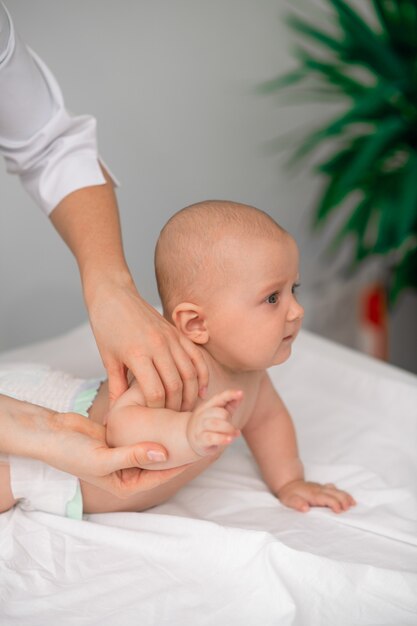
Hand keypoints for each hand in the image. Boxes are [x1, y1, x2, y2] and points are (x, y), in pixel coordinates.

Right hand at [42, 411, 190, 497]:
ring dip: (166, 435)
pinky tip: (168, 411)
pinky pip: (142, 432)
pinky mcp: (120, 438)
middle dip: (177, 449)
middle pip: (159, 462)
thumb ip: (133, 455)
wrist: (50, 433)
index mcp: (125, 485)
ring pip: (152, 445)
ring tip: (188, 422)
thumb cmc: (71, 452)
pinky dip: (153, 424)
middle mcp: (127, 472)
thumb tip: (163, 454)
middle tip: (198, 436)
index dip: (180, 464)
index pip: (160, 476)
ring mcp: (124, 454)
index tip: (198, 451)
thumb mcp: (104, 458)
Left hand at [86, 278, 208, 410]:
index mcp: (137, 354)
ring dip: (191, 395)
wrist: (114, 295)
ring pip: (190, 373)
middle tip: (172, 420)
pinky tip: (202, 391)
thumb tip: (113, 416)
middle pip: (176, 386)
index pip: (155, 392)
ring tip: (186, 410)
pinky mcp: (178, 333)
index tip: (153, 418)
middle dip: (175, 407)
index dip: (156, 410)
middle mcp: (158, 346)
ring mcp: (171, 338)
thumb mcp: (108, 359)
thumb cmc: (107, 327)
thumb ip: (116, 388)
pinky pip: (197, 358)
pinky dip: (202, 376)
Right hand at [187, 389, 242, 455]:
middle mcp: (202, 414)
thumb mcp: (219, 413)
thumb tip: (240, 394)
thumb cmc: (210, 425)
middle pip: (220, 413)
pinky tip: (230, 439)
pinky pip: (212, 437)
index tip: (241, 393)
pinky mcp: (200, 440)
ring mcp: (199, 427)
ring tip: (234, 434)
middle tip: (231, 427)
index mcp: (207, 406)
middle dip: (229, 419)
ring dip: (228, 429)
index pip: (219, 398)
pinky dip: (223, 438)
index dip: (230, 395)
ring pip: (216, 424)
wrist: (191, 440)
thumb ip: (230, 404)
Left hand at [277, 479, 355, 513]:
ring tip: (353, 504)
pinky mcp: (323, 488)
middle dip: (344, 500)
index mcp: (313, 494)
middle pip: (335, 493)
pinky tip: (348, 499)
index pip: (327, 498)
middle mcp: (319, 490)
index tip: (339, 511)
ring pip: (337, 490)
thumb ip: (297, 504)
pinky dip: (343, 494)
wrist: (288, 484)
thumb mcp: (289, 500)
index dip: (334, 504)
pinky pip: (335, 489)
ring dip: (345, 496)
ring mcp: (322, 488)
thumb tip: (305, 508)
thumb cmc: (289, 494)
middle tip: (349, 509)